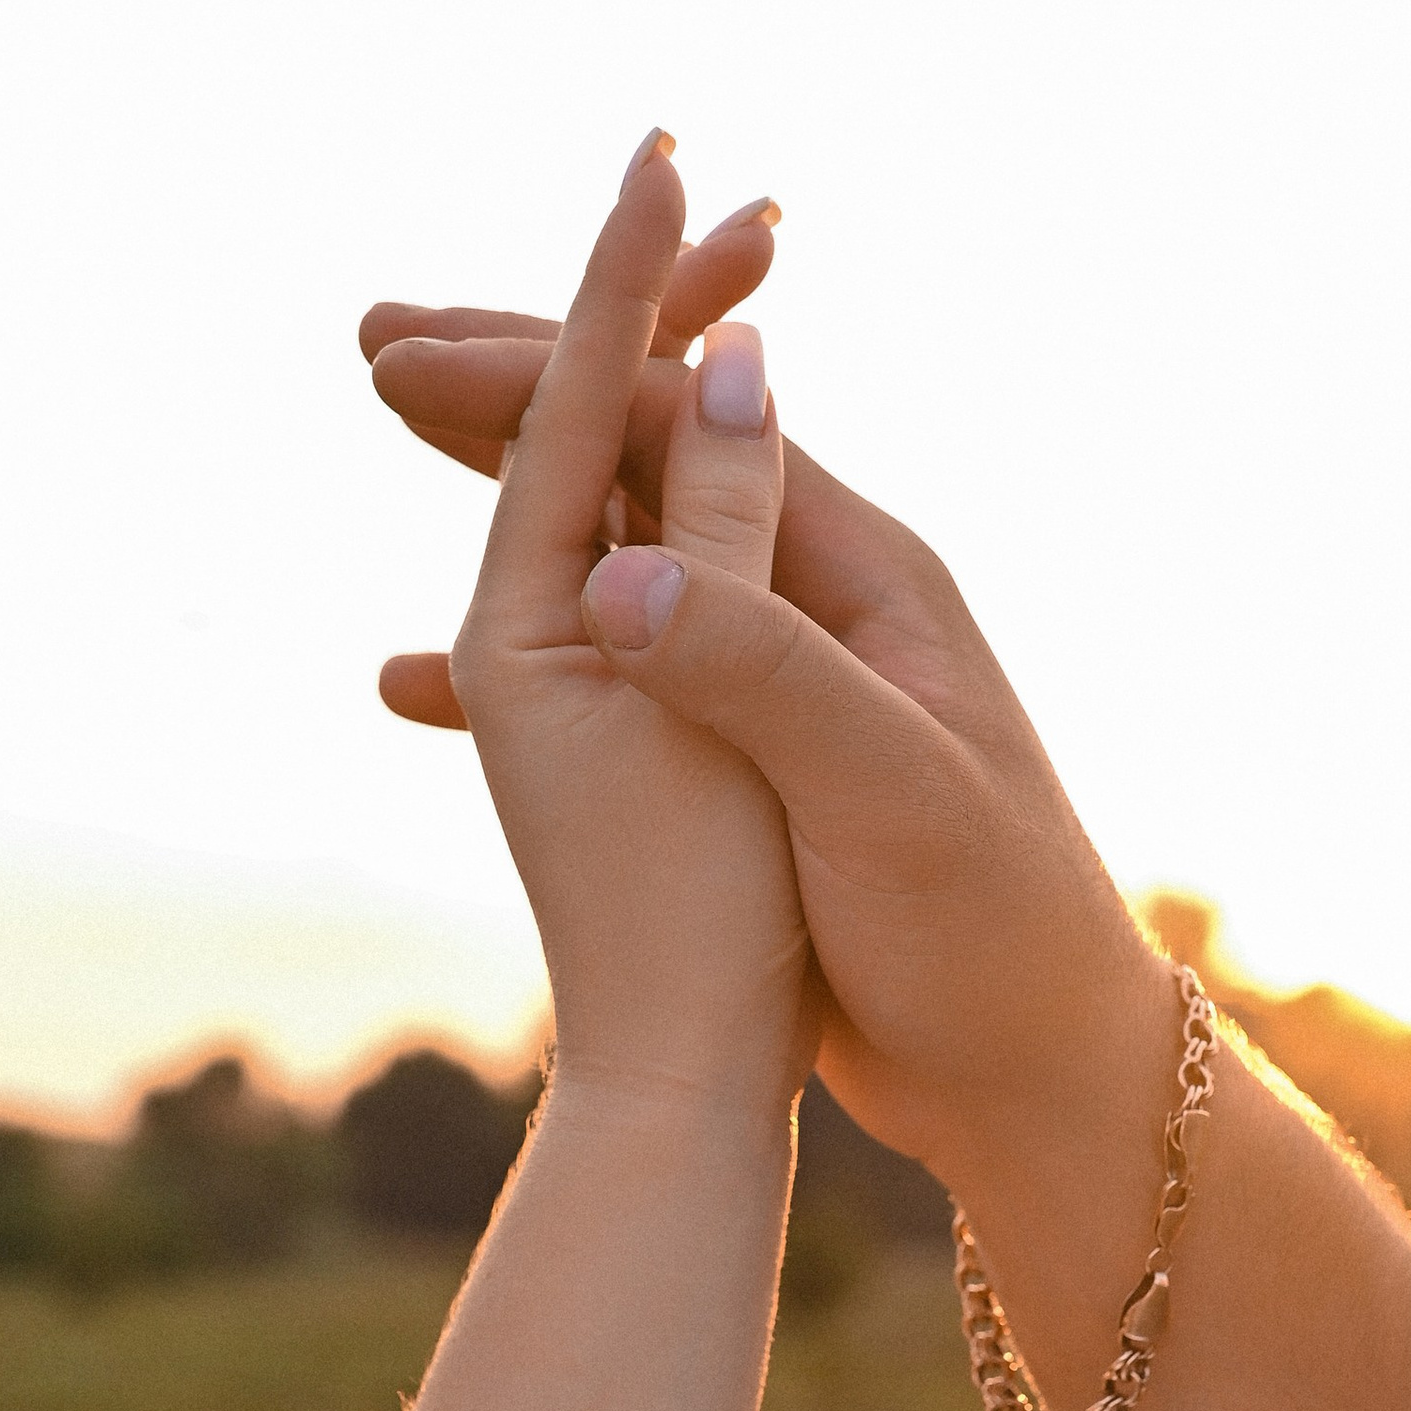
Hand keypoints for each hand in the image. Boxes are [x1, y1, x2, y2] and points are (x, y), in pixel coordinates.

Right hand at [360, 284, 1177, 1205]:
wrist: (1034, 1071)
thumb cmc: (992, 929)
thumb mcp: (883, 794)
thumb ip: (762, 676)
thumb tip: (613, 574)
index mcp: (859, 573)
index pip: (683, 419)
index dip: (544, 372)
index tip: (407, 361)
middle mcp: (814, 598)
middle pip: (643, 450)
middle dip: (512, 388)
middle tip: (376, 340)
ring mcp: (777, 677)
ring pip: (616, 542)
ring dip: (506, 486)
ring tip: (397, 435)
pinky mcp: (746, 762)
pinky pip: (611, 665)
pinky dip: (517, 650)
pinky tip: (413, 678)